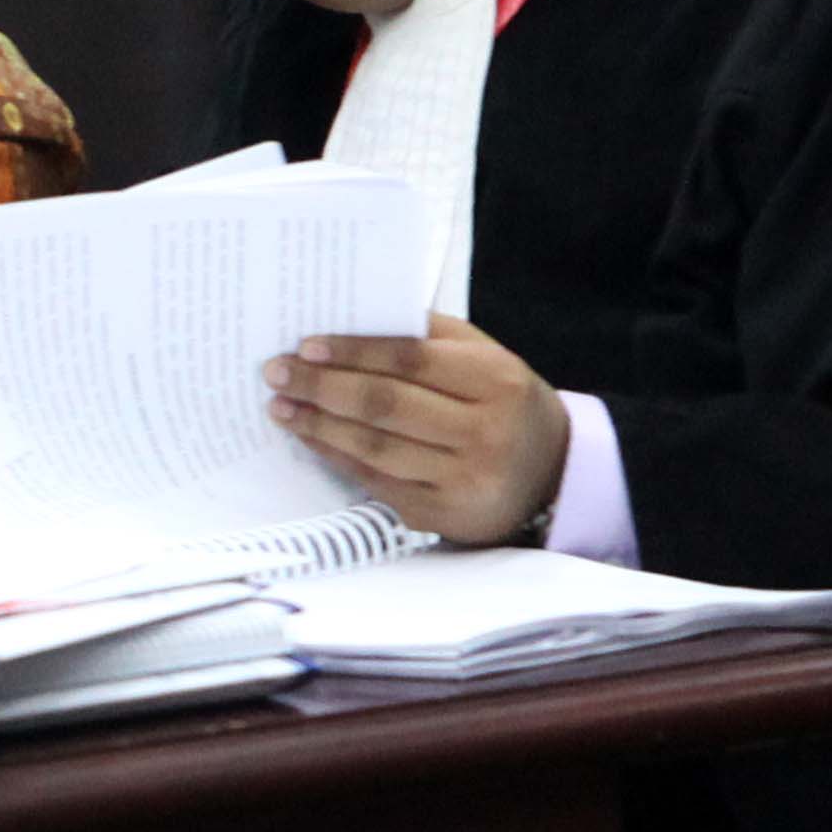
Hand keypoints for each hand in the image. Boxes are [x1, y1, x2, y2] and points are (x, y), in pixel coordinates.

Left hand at [264, 314, 569, 546]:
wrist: (554, 473)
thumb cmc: (503, 402)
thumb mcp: (484, 358)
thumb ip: (428, 336)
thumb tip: (349, 317)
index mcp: (495, 380)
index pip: (410, 359)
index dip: (354, 351)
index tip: (306, 345)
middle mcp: (484, 432)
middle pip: (386, 405)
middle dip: (322, 387)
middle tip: (277, 373)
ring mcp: (464, 479)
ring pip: (375, 447)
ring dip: (319, 425)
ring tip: (281, 406)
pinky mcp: (444, 515)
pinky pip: (376, 482)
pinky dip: (336, 457)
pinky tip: (311, 438)